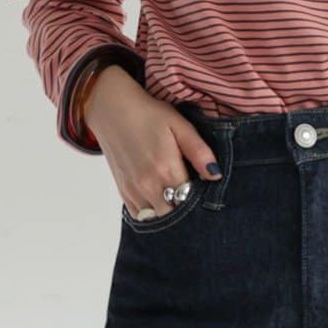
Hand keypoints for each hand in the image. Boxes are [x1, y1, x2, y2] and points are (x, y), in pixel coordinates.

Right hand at [84, 67, 221, 215]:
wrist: (111, 109)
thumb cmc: (148, 114)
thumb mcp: (179, 125)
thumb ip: (199, 152)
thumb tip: (216, 175)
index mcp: (166, 170)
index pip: (191, 201)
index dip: (201, 200)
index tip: (204, 192)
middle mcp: (148, 186)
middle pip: (174, 215)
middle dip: (185, 210)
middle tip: (192, 197)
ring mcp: (134, 191)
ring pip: (157, 219)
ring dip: (168, 213)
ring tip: (177, 199)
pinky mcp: (123, 192)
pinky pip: (140, 216)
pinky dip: (152, 213)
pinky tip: (160, 201)